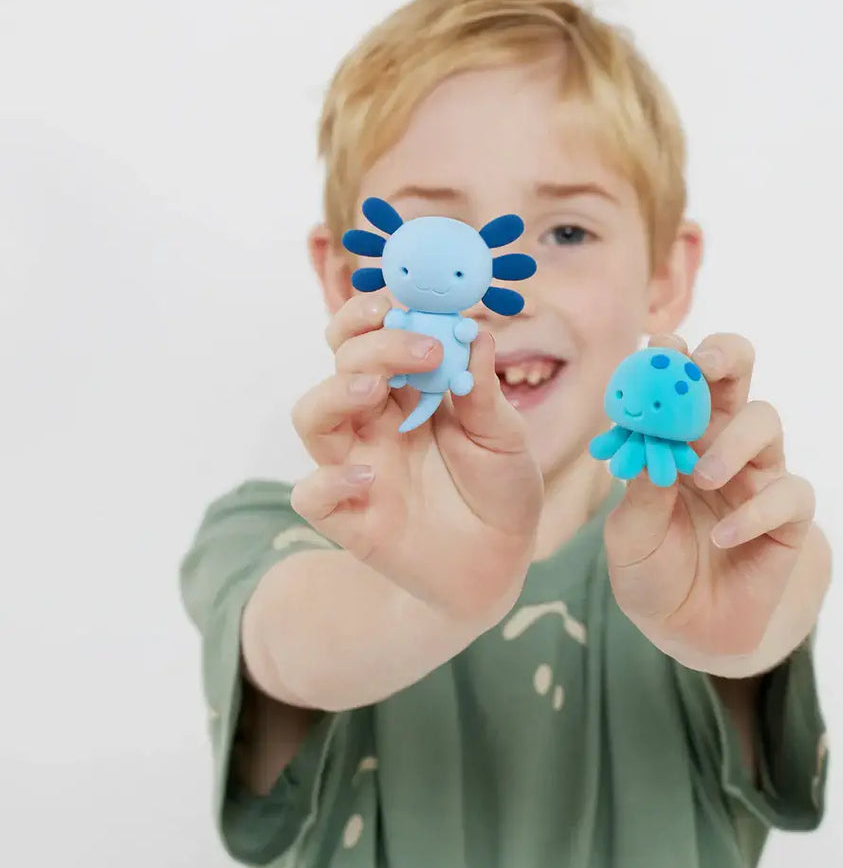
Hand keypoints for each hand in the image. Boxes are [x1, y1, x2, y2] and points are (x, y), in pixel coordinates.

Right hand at [290, 293, 542, 619]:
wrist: (500, 563)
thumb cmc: (500, 491)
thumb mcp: (505, 437)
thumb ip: (485, 391)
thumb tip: (476, 333)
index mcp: (407, 394)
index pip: (370, 339)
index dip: (372, 316)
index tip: (398, 304)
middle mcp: (374, 424)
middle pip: (341, 365)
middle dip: (372, 346)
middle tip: (424, 350)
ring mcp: (356, 467)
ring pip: (311, 417)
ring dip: (335, 394)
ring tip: (375, 391)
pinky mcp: (349, 517)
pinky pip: (311, 493)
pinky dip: (330, 480)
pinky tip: (371, 478)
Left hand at [603, 333, 817, 661]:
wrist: (687, 630)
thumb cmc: (652, 570)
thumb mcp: (630, 536)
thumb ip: (640, 493)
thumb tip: (649, 446)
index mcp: (675, 438)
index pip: (679, 381)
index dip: (673, 356)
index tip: (659, 347)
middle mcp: (718, 443)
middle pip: (736, 375)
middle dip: (724, 357)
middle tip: (703, 368)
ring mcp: (756, 475)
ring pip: (766, 421)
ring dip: (733, 443)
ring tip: (703, 478)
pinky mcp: (788, 516)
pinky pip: (789, 494)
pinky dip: (756, 512)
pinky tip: (724, 537)